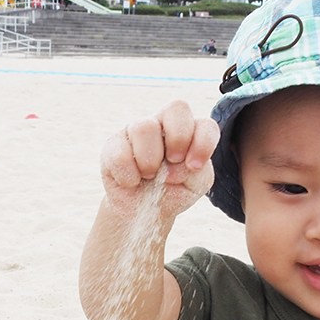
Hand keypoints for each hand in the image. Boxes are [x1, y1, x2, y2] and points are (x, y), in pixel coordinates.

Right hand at [100, 100, 218, 222]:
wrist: (141, 212)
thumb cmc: (171, 193)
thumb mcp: (193, 186)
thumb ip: (198, 172)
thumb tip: (174, 163)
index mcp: (190, 133)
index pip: (205, 125)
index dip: (203, 144)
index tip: (194, 167)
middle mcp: (165, 125)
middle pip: (177, 107)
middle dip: (179, 138)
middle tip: (173, 161)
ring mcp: (138, 130)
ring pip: (145, 127)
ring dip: (149, 161)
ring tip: (149, 176)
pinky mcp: (114, 144)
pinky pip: (120, 153)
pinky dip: (128, 175)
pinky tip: (131, 181)